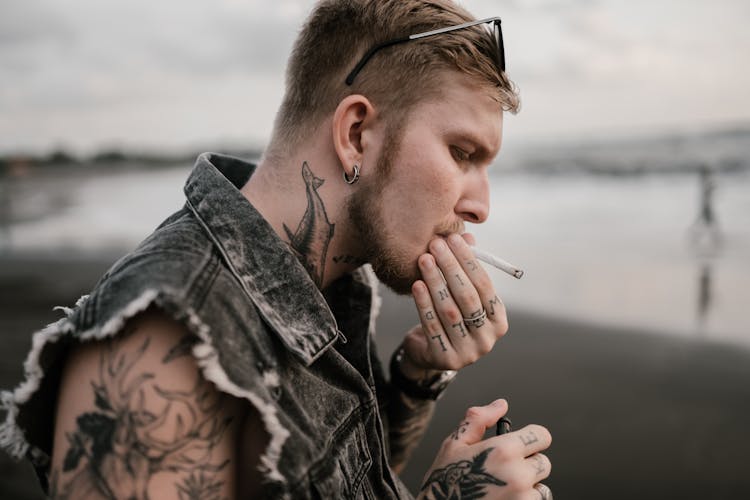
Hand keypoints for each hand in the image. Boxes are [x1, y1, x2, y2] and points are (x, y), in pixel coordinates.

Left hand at [401, 233, 507, 376]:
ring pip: (449, 311)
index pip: (485, 286)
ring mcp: (468, 352)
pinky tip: (416, 285)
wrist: (429, 351)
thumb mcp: (460, 293)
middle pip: (468, 298)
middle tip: (435, 245)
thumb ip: (465, 268)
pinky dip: (424, 303)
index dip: (469, 261)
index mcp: (499, 321)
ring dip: (435, 282)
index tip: (454, 239)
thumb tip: (467, 236)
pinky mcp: (445, 358)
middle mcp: (487, 339)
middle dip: (451, 268)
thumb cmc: (449, 315)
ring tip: (424, 260)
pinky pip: (432, 325)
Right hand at [418, 399, 551, 499]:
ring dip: (528, 486)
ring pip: (541, 486)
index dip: (532, 438)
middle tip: (504, 470)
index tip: (524, 444)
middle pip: (543, 462)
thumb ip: (479, 419)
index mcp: (503, 450)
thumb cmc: (444, 480)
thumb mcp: (455, 443)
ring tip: (502, 488)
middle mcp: (518, 474)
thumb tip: (500, 405)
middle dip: (528, 463)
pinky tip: (503, 498)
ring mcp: (523, 497)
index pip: (542, 436)